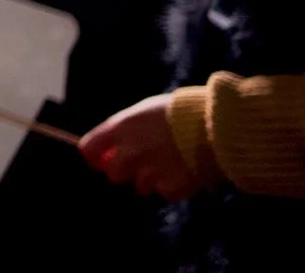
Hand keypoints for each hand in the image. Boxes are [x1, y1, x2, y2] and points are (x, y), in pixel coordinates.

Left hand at [80, 94, 203, 200]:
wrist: (215, 124)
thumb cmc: (180, 112)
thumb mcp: (146, 111)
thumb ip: (125, 129)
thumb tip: (111, 147)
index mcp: (121, 128)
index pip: (89, 149)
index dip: (95, 156)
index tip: (101, 158)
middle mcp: (131, 151)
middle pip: (114, 173)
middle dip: (125, 170)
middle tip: (143, 161)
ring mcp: (150, 171)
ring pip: (141, 186)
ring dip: (152, 178)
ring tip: (171, 161)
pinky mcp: (170, 187)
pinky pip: (164, 193)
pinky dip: (173, 186)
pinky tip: (185, 170)